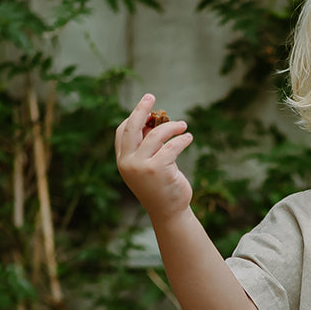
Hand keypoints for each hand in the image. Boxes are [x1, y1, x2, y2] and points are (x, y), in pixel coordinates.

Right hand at [115, 93, 193, 221]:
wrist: (169, 213)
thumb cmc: (161, 188)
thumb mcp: (150, 165)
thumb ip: (148, 147)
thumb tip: (155, 120)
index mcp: (123, 161)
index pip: (122, 132)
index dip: (133, 118)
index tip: (146, 108)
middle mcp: (128, 162)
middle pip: (132, 127)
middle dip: (141, 109)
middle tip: (151, 96)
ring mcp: (141, 166)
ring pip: (155, 135)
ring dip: (171, 127)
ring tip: (183, 125)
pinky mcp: (158, 169)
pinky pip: (171, 146)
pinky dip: (182, 140)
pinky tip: (188, 138)